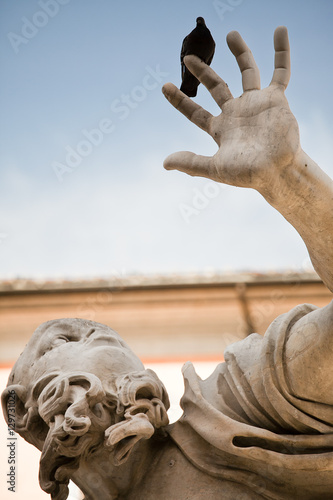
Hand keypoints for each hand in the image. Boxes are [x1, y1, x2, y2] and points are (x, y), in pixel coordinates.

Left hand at [162, 26, 298, 192]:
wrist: (277, 172)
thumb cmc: (248, 175)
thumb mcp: (214, 168)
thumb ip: (191, 163)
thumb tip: (165, 163)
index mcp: (220, 129)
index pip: (195, 112)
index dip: (180, 99)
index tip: (164, 86)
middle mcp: (236, 113)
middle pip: (217, 86)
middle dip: (203, 72)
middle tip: (187, 58)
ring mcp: (256, 104)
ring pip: (247, 72)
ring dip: (240, 53)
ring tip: (230, 33)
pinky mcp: (276, 99)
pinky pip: (280, 72)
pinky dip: (281, 52)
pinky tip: (279, 32)